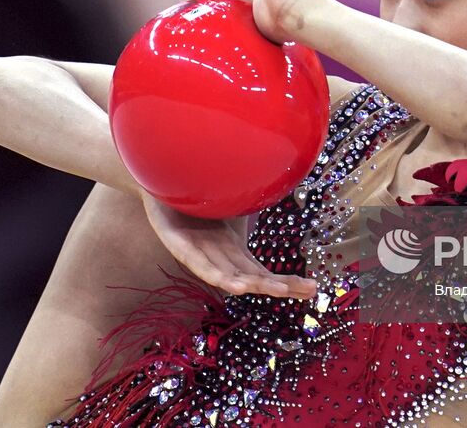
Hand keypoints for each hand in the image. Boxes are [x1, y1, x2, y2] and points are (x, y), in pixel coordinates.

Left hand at [140, 191, 318, 298]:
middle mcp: (216, 253)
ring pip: (230, 274)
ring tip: (281, 291)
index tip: (313, 288)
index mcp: (229, 247)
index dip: (286, 279)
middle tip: (311, 292)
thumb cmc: (190, 189)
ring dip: (255, 284)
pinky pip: (200, 265)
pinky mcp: (177, 245)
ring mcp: (197, 252)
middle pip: (252, 274)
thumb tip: (284, 185)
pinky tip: (235, 285)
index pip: (262, 269)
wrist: (152, 175)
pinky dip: (219, 276)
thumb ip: (252, 199)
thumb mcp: (230, 198)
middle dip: (281, 285)